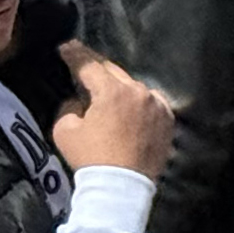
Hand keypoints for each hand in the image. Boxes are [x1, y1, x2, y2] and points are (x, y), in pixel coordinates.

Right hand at [52, 44, 174, 177]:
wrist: (122, 186)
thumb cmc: (91, 158)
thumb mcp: (65, 131)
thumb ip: (70, 107)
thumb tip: (79, 100)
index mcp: (112, 91)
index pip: (90, 65)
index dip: (76, 55)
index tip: (67, 46)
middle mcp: (138, 91)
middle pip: (114, 72)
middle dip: (97, 68)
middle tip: (84, 64)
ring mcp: (157, 104)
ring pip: (133, 88)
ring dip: (119, 88)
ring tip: (106, 92)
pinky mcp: (168, 118)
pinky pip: (150, 103)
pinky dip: (138, 103)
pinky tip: (130, 109)